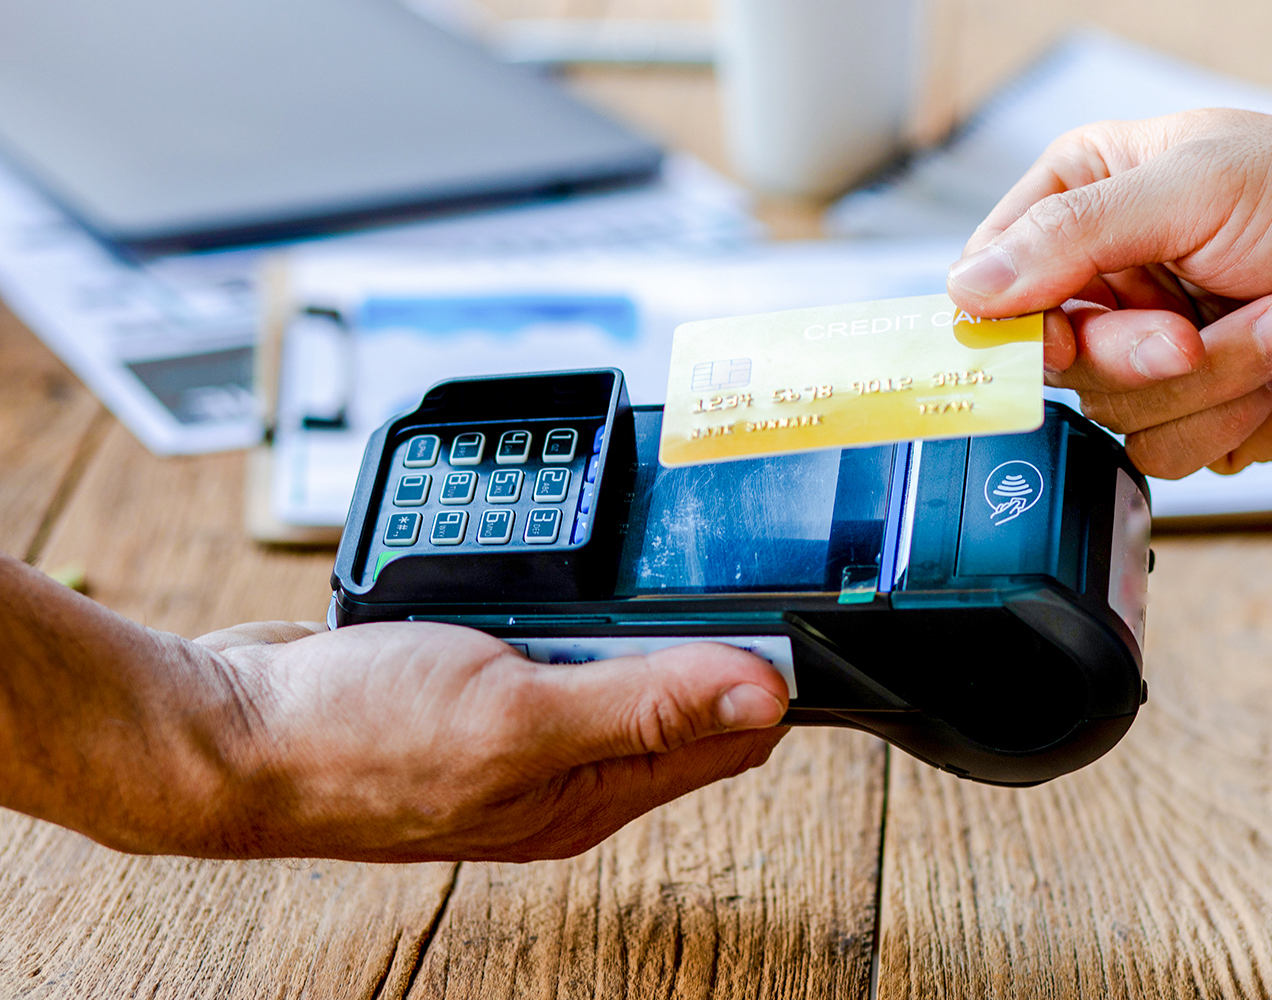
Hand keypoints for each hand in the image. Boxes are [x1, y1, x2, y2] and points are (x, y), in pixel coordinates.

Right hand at [188, 621, 789, 861]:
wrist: (229, 728)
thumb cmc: (353, 740)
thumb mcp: (515, 714)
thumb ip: (642, 701)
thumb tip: (764, 694)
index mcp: (590, 793)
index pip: (728, 740)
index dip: (773, 679)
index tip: (804, 615)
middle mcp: (564, 769)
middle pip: (679, 699)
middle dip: (710, 639)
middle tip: (726, 566)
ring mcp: (519, 727)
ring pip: (614, 663)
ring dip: (633, 618)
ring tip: (651, 567)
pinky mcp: (477, 688)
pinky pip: (551, 642)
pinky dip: (565, 609)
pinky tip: (557, 580)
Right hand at [946, 109, 1271, 475]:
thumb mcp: (1193, 186)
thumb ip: (1072, 237)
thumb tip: (970, 290)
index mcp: (1086, 198)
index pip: (991, 272)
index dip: (1006, 318)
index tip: (1048, 336)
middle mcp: (1105, 278)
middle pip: (1044, 356)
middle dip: (1127, 352)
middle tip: (1184, 335)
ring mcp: (1143, 351)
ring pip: (1108, 409)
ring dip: (1208, 376)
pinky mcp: (1188, 412)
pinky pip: (1162, 448)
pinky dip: (1232, 413)